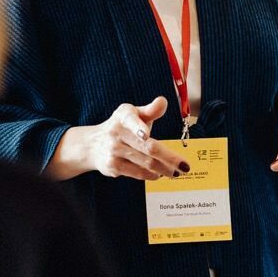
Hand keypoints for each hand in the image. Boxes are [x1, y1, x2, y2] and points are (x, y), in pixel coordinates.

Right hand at [51, 96, 190, 180]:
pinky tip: (160, 174)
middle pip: (147, 147)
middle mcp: (116, 133)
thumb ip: (151, 110)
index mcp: (123, 116)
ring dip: (164, 169)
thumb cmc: (123, 127)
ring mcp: (113, 151)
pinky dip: (152, 175)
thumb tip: (163, 101)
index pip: (131, 120)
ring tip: (177, 172)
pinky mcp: (113, 166)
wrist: (93, 144)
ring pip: (145, 163)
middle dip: (169, 158)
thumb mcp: (134, 114)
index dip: (138, 127)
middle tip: (185, 166)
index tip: (146, 134)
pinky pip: (137, 173)